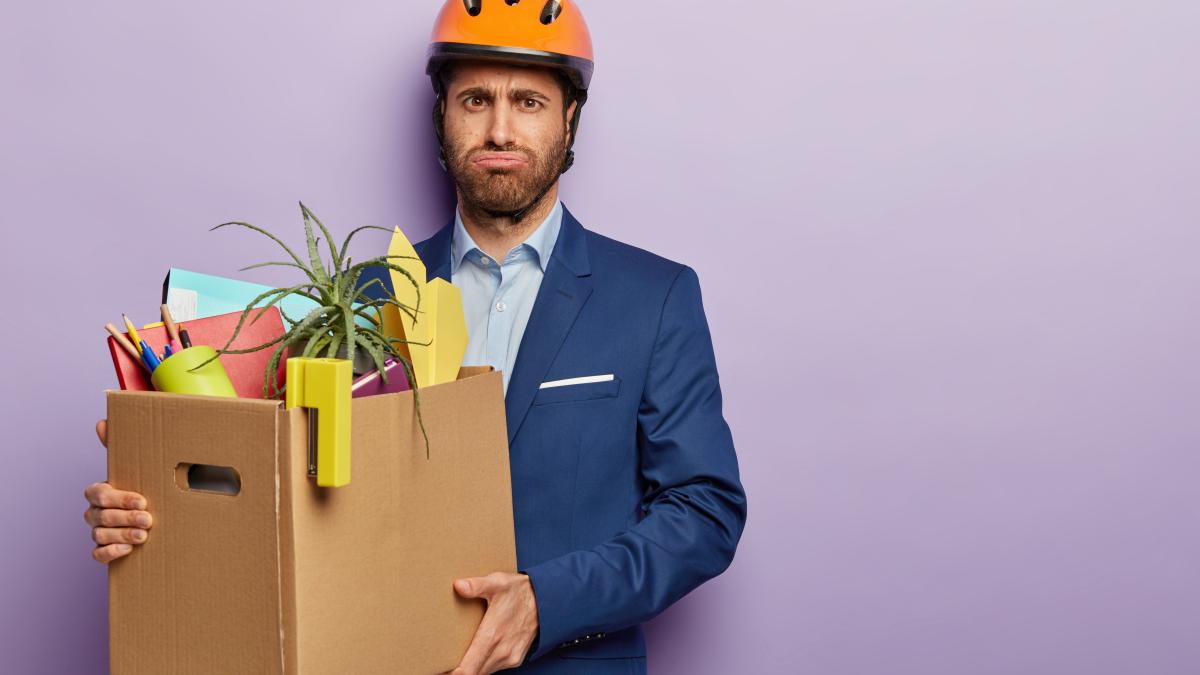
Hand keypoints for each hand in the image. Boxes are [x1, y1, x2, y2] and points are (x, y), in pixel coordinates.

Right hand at [83, 419, 152, 563]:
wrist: (153, 512)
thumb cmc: (140, 486)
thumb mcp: (135, 466)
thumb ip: (117, 446)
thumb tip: (102, 422)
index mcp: (98, 492)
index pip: (97, 494)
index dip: (119, 498)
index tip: (142, 501)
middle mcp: (94, 512)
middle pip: (101, 516)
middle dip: (125, 518)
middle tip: (148, 519)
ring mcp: (98, 531)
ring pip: (100, 535)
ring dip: (122, 535)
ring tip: (144, 535)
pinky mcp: (104, 549)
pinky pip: (97, 554)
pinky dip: (111, 552)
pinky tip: (129, 549)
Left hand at [447, 572, 538, 674]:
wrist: (547, 600)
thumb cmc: (520, 592)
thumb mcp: (498, 583)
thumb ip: (477, 585)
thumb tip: (458, 585)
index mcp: (492, 637)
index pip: (467, 670)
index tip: (441, 671)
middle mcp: (501, 652)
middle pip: (472, 674)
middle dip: (458, 671)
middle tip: (443, 666)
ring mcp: (508, 657)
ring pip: (482, 672)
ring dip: (470, 668)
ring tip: (456, 661)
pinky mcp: (514, 659)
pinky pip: (492, 668)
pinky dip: (482, 666)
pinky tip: (475, 655)